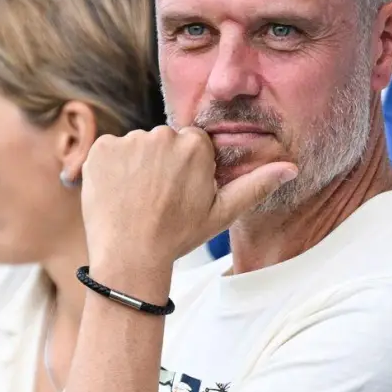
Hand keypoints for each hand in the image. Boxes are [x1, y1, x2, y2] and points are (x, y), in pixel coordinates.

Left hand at [80, 126, 295, 268]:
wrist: (130, 256)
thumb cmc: (177, 236)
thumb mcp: (221, 213)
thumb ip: (256, 185)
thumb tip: (291, 167)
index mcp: (194, 145)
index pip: (191, 145)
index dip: (185, 170)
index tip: (178, 194)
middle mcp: (162, 135)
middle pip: (163, 143)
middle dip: (160, 165)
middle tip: (156, 199)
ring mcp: (128, 141)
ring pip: (136, 147)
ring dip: (135, 167)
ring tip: (136, 200)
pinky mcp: (100, 149)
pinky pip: (108, 152)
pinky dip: (111, 169)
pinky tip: (117, 194)